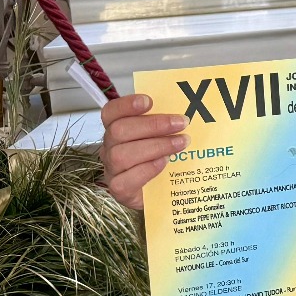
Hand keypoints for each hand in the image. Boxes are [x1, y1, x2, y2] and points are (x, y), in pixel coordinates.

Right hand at [99, 94, 186, 209]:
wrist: (161, 193)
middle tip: (181, 123)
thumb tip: (186, 110)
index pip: (111, 113)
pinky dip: (147, 169)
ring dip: (156, 146)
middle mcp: (110, 149)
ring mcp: (112, 171)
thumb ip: (166, 123)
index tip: (149, 101)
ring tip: (181, 143)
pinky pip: (125, 180)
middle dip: (153, 125)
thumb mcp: (162, 137)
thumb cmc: (162, 160)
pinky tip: (165, 162)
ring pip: (122, 154)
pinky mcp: (120, 191)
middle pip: (119, 131)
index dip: (126, 105)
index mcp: (117, 130)